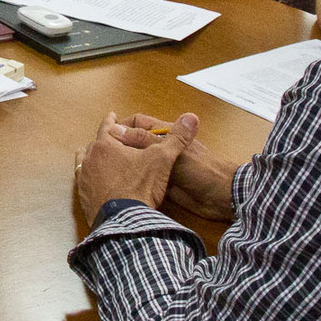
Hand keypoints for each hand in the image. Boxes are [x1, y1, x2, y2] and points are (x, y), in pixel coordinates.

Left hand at [75, 112, 196, 222]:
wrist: (124, 221)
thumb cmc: (140, 187)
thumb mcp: (163, 159)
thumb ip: (176, 138)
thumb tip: (191, 118)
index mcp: (105, 145)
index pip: (107, 126)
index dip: (112, 120)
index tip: (113, 116)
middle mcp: (90, 159)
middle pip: (95, 143)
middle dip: (103, 140)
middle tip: (110, 138)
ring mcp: (84, 179)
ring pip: (85, 161)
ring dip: (91, 157)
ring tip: (95, 155)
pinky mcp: (83, 197)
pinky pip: (84, 182)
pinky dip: (89, 178)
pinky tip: (93, 181)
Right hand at [114, 112, 237, 222]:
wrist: (221, 197)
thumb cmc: (200, 170)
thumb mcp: (171, 152)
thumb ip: (146, 141)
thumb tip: (117, 130)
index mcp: (165, 134)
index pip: (138, 123)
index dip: (122, 126)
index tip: (104, 136)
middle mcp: (161, 149)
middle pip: (135, 143)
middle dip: (119, 148)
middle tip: (100, 157)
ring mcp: (162, 167)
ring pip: (138, 162)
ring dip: (125, 165)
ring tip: (105, 172)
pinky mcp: (163, 185)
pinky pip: (144, 179)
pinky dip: (133, 180)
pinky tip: (119, 186)